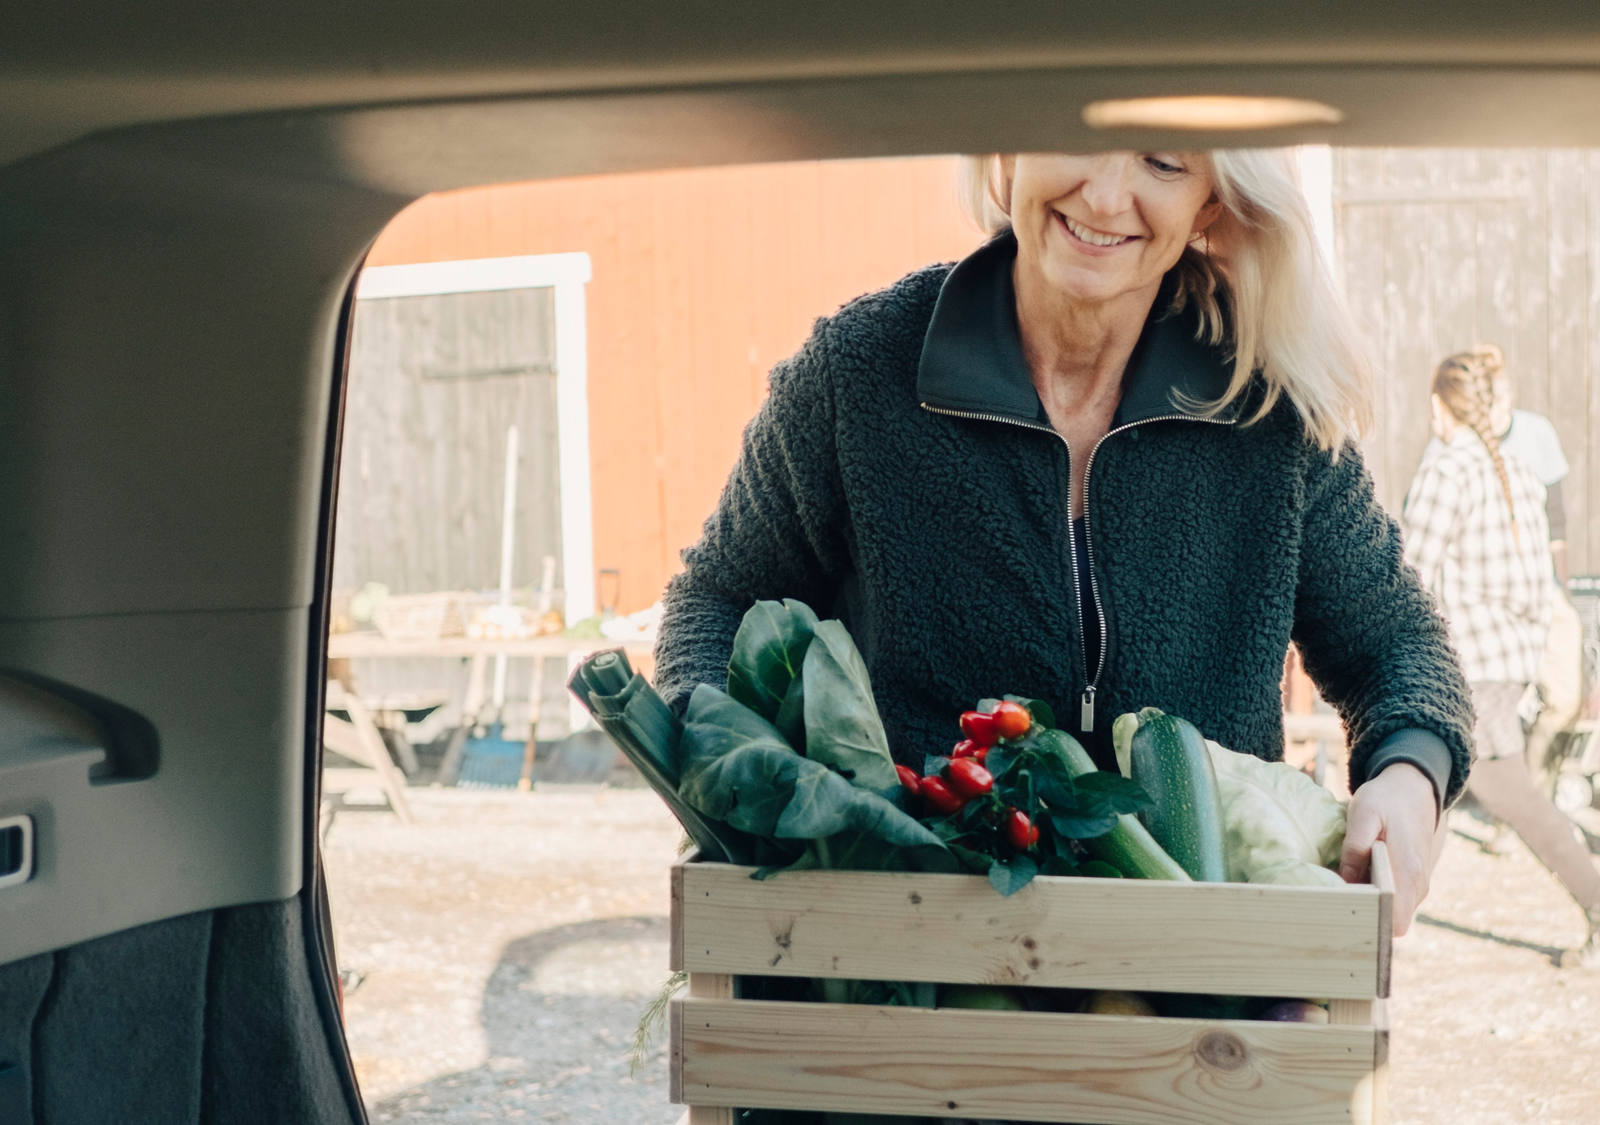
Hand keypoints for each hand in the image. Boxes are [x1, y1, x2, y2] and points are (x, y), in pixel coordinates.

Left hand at [1338, 762, 1438, 935]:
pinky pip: (1394, 900)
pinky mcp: (1412, 881)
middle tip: (1334, 903)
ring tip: (1341, 890)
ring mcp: (1418, 885)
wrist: (1414, 790)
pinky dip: (1376, 896)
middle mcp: (1418, 886)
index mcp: (1408, 873)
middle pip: (1392, 922)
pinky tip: (1355, 881)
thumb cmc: (1386, 800)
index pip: (1395, 922)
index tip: (1344, 913)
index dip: (1371, 923)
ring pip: (1393, 912)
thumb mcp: (1363, 815)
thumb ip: (1355, 848)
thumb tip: (1346, 882)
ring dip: (1370, 906)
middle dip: (1366, 918)